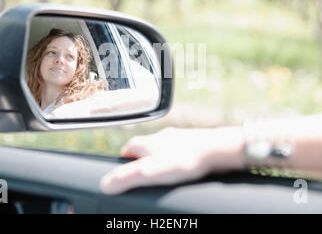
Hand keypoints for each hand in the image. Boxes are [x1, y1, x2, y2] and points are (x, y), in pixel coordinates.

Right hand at [100, 126, 245, 194]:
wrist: (216, 150)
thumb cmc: (183, 160)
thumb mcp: (149, 172)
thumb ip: (126, 178)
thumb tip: (105, 185)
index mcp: (146, 143)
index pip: (128, 148)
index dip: (125, 160)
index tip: (126, 170)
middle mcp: (160, 137)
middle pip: (145, 147)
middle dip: (143, 159)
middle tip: (146, 173)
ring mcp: (178, 137)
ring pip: (164, 147)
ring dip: (162, 157)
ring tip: (165, 172)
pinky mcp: (193, 141)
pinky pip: (181, 149)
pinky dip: (179, 157)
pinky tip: (184, 167)